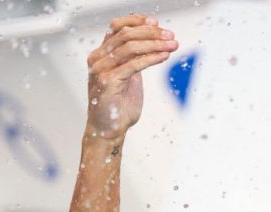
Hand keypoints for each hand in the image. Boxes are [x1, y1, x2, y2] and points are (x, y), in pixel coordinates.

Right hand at [86, 14, 177, 139]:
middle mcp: (98, 59)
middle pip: (125, 35)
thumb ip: (134, 61)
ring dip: (155, 44)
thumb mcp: (128, 77)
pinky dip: (151, 58)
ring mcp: (101, 70)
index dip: (136, 21)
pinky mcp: (108, 82)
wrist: (108, 130)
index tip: (156, 23)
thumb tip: (152, 44)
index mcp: (101, 55)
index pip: (116, 27)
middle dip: (151, 33)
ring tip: (172, 45)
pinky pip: (134, 65)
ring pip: (130, 47)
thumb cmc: (119, 106)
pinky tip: (164, 56)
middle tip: (171, 36)